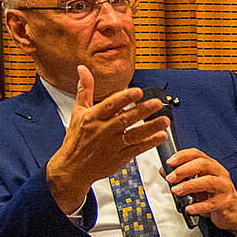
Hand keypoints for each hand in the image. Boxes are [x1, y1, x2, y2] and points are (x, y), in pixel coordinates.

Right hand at [45, 65, 167, 212]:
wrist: (71, 167)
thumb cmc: (76, 138)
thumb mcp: (78, 112)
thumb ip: (85, 90)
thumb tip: (83, 69)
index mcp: (93, 117)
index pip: (110, 105)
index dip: (124, 98)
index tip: (138, 91)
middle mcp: (102, 131)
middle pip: (124, 119)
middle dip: (142, 111)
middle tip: (157, 103)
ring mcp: (111, 145)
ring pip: (133, 135)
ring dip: (151, 128)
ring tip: (165, 121)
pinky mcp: (118, 158)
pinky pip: (136, 150)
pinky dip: (149, 143)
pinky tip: (161, 137)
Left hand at [165, 148, 236, 233]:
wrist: (232, 212)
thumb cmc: (214, 196)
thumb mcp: (196, 185)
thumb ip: (181, 178)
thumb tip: (164, 172)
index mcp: (211, 166)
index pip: (197, 154)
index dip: (182, 156)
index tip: (169, 162)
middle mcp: (219, 173)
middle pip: (203, 164)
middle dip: (184, 170)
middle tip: (171, 178)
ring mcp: (224, 187)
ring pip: (208, 182)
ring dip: (189, 185)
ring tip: (176, 191)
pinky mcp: (226, 202)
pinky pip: (212, 203)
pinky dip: (198, 206)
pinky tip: (189, 208)